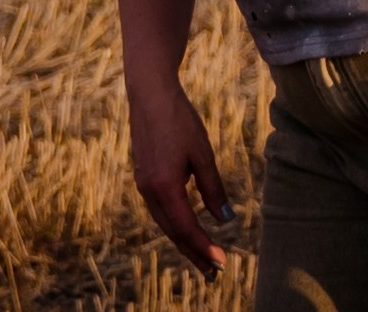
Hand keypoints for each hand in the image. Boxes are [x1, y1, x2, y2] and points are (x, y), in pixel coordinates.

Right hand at [126, 82, 232, 276]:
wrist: (149, 94)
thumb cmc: (179, 120)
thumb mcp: (202, 154)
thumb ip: (213, 188)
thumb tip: (224, 219)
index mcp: (164, 187)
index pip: (186, 228)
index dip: (204, 247)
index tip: (221, 263)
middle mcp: (149, 191)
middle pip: (173, 232)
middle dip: (194, 253)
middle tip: (214, 273)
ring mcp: (143, 184)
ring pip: (165, 222)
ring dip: (184, 241)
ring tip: (203, 256)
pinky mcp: (144, 177)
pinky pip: (161, 210)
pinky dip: (175, 224)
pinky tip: (187, 227)